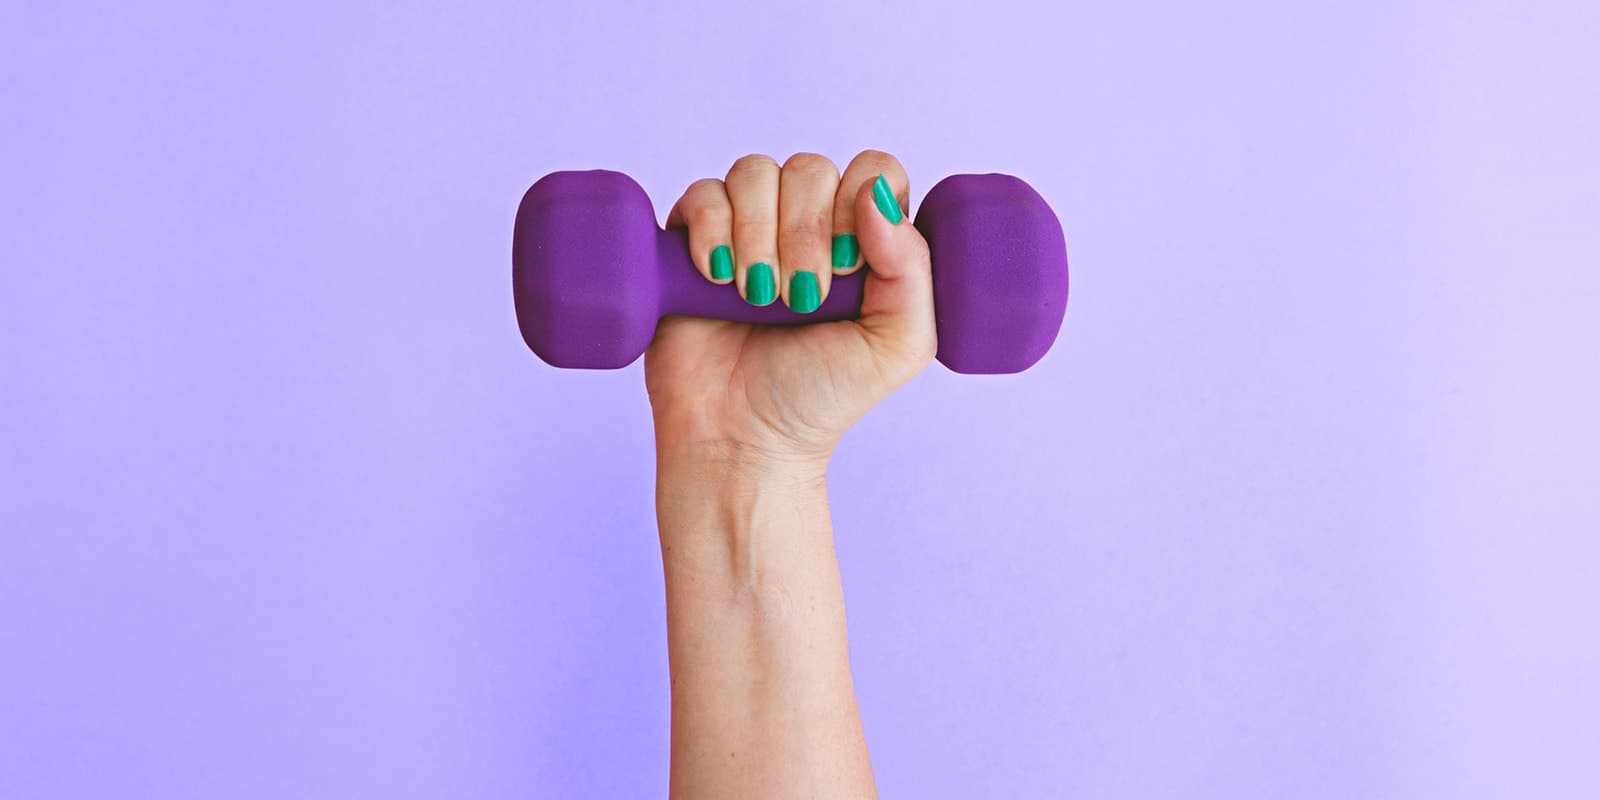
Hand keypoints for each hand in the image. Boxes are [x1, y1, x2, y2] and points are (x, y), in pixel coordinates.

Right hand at [646, 150, 935, 469]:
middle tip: (803, 298)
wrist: (744, 438)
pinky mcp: (695, 242)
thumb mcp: (896, 346)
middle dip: (806, 232)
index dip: (861, 201)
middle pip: (810, 168)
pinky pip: (701, 195)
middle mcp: (807, 224)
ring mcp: (749, 228)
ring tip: (758, 298)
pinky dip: (711, 229)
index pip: (874, 170)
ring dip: (759, 234)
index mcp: (863, 239)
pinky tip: (719, 278)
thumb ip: (912, 271)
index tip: (850, 265)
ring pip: (754, 173)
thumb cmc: (821, 397)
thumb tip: (876, 197)